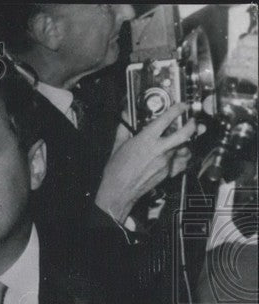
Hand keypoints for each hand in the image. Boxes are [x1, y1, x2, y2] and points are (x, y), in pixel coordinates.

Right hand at [95, 104, 202, 223]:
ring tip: (185, 139)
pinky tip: (179, 154)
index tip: (182, 106)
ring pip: (184, 147)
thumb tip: (125, 116)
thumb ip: (124, 128)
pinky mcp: (168, 172)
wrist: (119, 192)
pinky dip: (181, 157)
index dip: (178, 109)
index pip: (167, 119)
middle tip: (192, 121)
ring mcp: (166, 161)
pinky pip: (181, 162)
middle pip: (185, 133)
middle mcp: (159, 149)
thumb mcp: (117, 146)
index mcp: (146, 139)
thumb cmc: (116, 172)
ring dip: (186, 142)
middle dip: (192, 124)